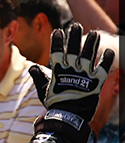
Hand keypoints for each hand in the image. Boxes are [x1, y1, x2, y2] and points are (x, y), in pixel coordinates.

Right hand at [29, 24, 113, 142]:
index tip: (58, 31)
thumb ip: (39, 77)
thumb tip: (33, 68)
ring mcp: (84, 75)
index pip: (56, 51)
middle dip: (74, 36)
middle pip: (74, 48)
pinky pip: (103, 68)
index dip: (57, 40)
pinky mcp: (96, 82)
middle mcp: (71, 69)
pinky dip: (106, 60)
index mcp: (57, 70)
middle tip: (76, 25)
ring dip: (92, 43)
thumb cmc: (55, 104)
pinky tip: (109, 51)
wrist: (68, 117)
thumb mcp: (43, 90)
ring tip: (95, 33)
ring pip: (89, 54)